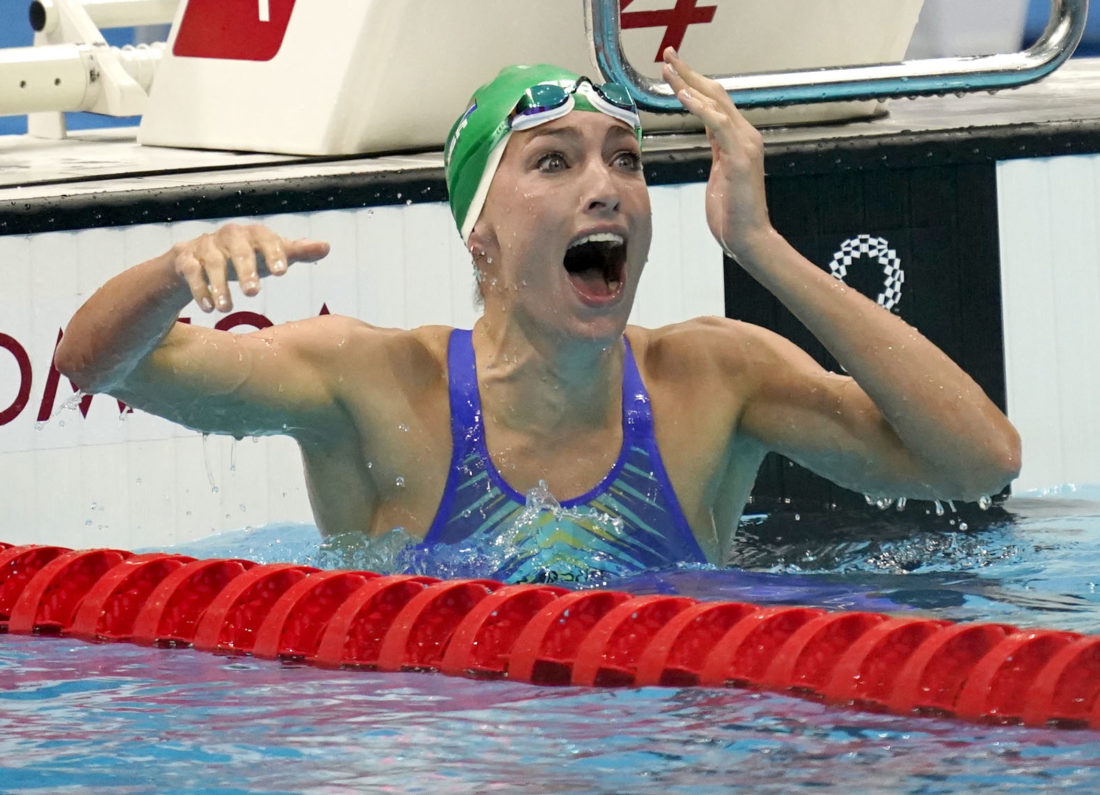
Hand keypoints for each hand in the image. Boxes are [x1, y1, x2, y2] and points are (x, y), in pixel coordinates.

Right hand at [170, 223, 329, 312]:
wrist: (196, 259)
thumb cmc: (243, 257)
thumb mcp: (269, 255)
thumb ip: (296, 251)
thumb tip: (326, 246)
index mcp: (252, 234)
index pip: (265, 237)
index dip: (274, 252)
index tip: (281, 273)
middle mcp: (228, 236)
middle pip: (238, 249)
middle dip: (246, 270)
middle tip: (254, 293)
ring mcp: (204, 246)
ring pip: (211, 262)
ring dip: (219, 286)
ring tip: (227, 309)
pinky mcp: (184, 259)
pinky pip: (190, 272)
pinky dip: (199, 290)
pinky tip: (209, 308)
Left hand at [660, 47, 772, 262]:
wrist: (748, 238)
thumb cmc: (732, 214)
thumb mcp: (720, 174)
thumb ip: (718, 151)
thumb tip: (709, 135)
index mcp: (738, 140)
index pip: (715, 102)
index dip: (694, 83)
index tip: (672, 69)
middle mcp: (745, 136)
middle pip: (715, 93)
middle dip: (689, 73)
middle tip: (667, 54)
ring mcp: (745, 145)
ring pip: (716, 102)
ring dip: (690, 83)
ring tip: (668, 69)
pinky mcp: (740, 157)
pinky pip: (718, 124)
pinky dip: (700, 108)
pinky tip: (683, 96)